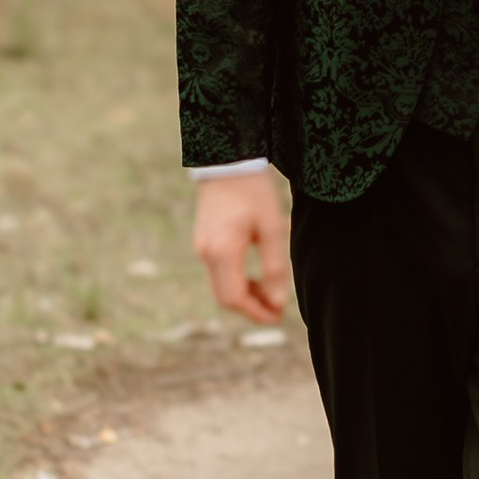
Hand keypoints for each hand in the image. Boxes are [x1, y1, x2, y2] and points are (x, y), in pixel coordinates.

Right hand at [194, 167, 290, 323]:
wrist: (228, 161)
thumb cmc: (254, 191)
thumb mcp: (272, 228)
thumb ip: (275, 267)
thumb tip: (277, 301)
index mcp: (223, 251)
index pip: (235, 298)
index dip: (256, 313)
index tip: (277, 317)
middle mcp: (206, 253)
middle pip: (225, 297)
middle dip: (250, 308)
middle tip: (276, 310)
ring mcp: (201, 247)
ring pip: (220, 286)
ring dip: (244, 296)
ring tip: (269, 293)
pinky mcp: (203, 241)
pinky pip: (217, 272)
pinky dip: (235, 281)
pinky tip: (254, 276)